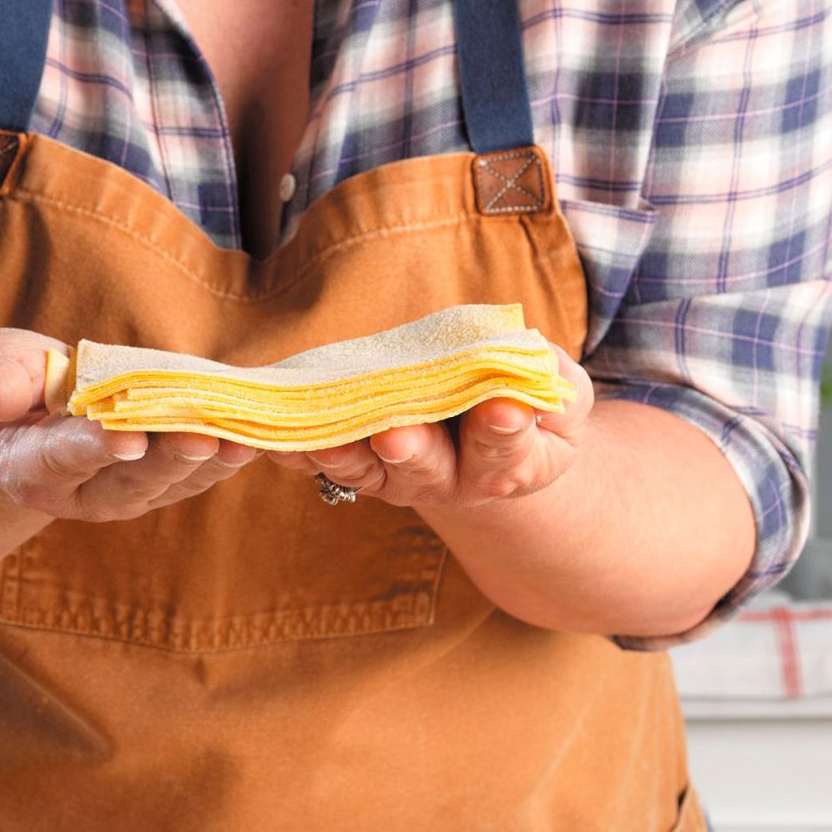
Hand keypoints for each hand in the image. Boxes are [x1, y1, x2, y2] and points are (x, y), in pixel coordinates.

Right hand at [0, 327, 258, 521]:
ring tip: (239, 437)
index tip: (121, 437)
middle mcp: (76, 490)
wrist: (10, 414)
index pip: (55, 460)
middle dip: (163, 460)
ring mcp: (120, 489)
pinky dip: (224, 454)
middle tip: (197, 438)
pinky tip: (252, 435)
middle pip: (124, 482)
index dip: (89, 448)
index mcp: (21, 466)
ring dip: (206, 461)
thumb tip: (0, 391)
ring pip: (167, 483)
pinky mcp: (155, 478)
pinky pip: (193, 472)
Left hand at [263, 346, 594, 510]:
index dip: (503, 430)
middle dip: (411, 449)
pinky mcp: (359, 466)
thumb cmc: (529, 406)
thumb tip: (526, 351)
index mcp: (510, 463)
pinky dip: (300, 450)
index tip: (500, 410)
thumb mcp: (556, 393)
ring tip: (324, 438)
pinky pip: (325, 461)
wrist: (489, 438)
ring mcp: (398, 477)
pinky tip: (275, 441)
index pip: (507, 447)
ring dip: (344, 453)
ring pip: (369, 469)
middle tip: (395, 436)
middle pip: (428, 466)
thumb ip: (548, 378)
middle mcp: (450, 479)